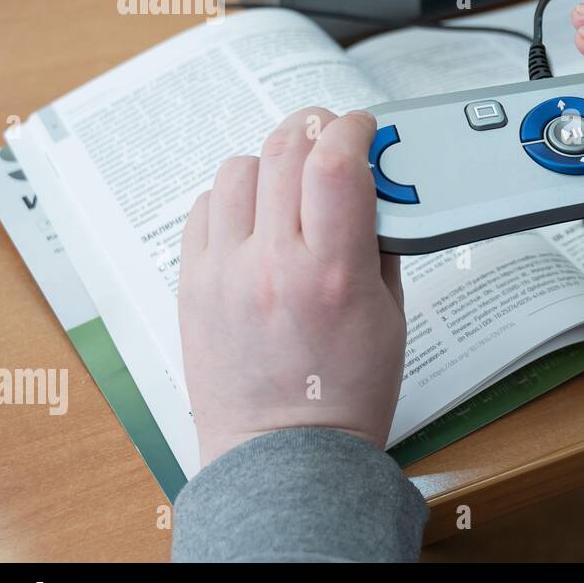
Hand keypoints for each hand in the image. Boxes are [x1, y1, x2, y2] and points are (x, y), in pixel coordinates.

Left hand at [179, 107, 404, 465]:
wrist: (284, 455)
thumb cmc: (345, 393)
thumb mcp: (391, 314)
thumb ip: (381, 243)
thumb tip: (372, 186)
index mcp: (333, 273)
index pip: (336, 162)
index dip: (353, 128)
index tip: (363, 127)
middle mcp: (273, 264)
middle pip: (285, 150)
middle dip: (315, 128)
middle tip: (332, 135)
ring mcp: (224, 273)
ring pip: (240, 169)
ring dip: (273, 161)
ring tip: (292, 182)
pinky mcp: (192, 285)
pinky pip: (206, 208)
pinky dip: (235, 197)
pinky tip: (256, 216)